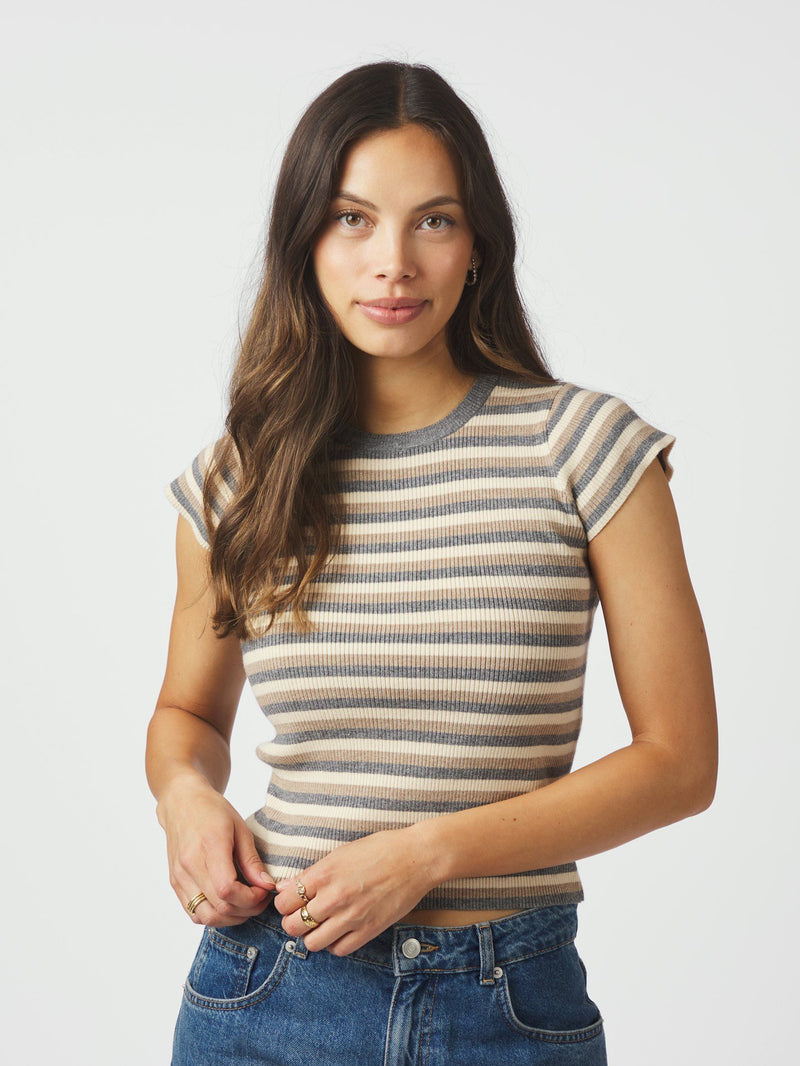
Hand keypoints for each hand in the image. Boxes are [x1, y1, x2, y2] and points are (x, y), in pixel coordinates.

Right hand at [157, 773, 275, 926]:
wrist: (181, 803)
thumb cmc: (212, 810)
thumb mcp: (240, 828)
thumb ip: (252, 860)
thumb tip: (267, 886)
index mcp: (209, 846)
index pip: (228, 890)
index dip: (251, 898)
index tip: (264, 890)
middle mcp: (190, 865)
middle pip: (220, 907)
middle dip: (247, 910)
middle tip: (260, 898)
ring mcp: (179, 877)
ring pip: (206, 917)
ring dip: (231, 918)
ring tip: (246, 903)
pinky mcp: (175, 883)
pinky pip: (194, 913)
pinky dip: (214, 916)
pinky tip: (228, 903)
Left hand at [272, 825, 440, 955]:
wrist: (417, 858)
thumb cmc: (380, 849)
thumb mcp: (341, 853)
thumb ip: (312, 874)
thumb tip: (284, 888)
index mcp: (324, 873)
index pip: (284, 902)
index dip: (284, 904)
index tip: (291, 902)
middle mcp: (334, 897)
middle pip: (293, 925)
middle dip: (293, 922)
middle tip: (302, 916)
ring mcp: (352, 917)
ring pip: (312, 943)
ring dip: (312, 936)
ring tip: (320, 925)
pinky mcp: (369, 930)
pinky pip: (339, 950)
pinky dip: (334, 944)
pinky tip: (339, 931)